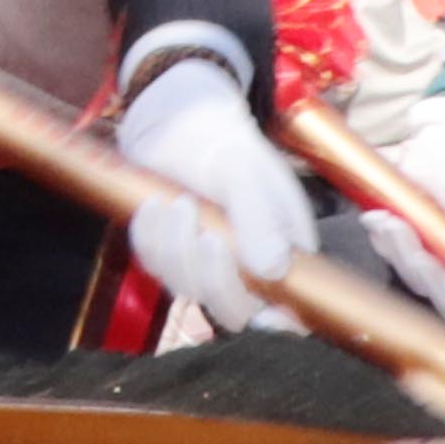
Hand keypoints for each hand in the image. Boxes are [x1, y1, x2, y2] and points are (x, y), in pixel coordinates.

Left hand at [112, 54, 313, 332]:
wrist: (177, 119)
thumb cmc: (221, 139)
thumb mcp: (244, 170)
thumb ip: (258, 217)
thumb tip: (272, 269)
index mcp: (285, 246)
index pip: (294, 305)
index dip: (283, 324)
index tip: (264, 317)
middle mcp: (250, 265)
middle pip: (235, 309)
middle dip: (212, 276)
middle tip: (201, 225)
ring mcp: (209, 264)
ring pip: (189, 290)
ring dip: (175, 248)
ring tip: (175, 201)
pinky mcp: (173, 257)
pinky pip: (157, 269)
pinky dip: (151, 240)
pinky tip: (153, 206)